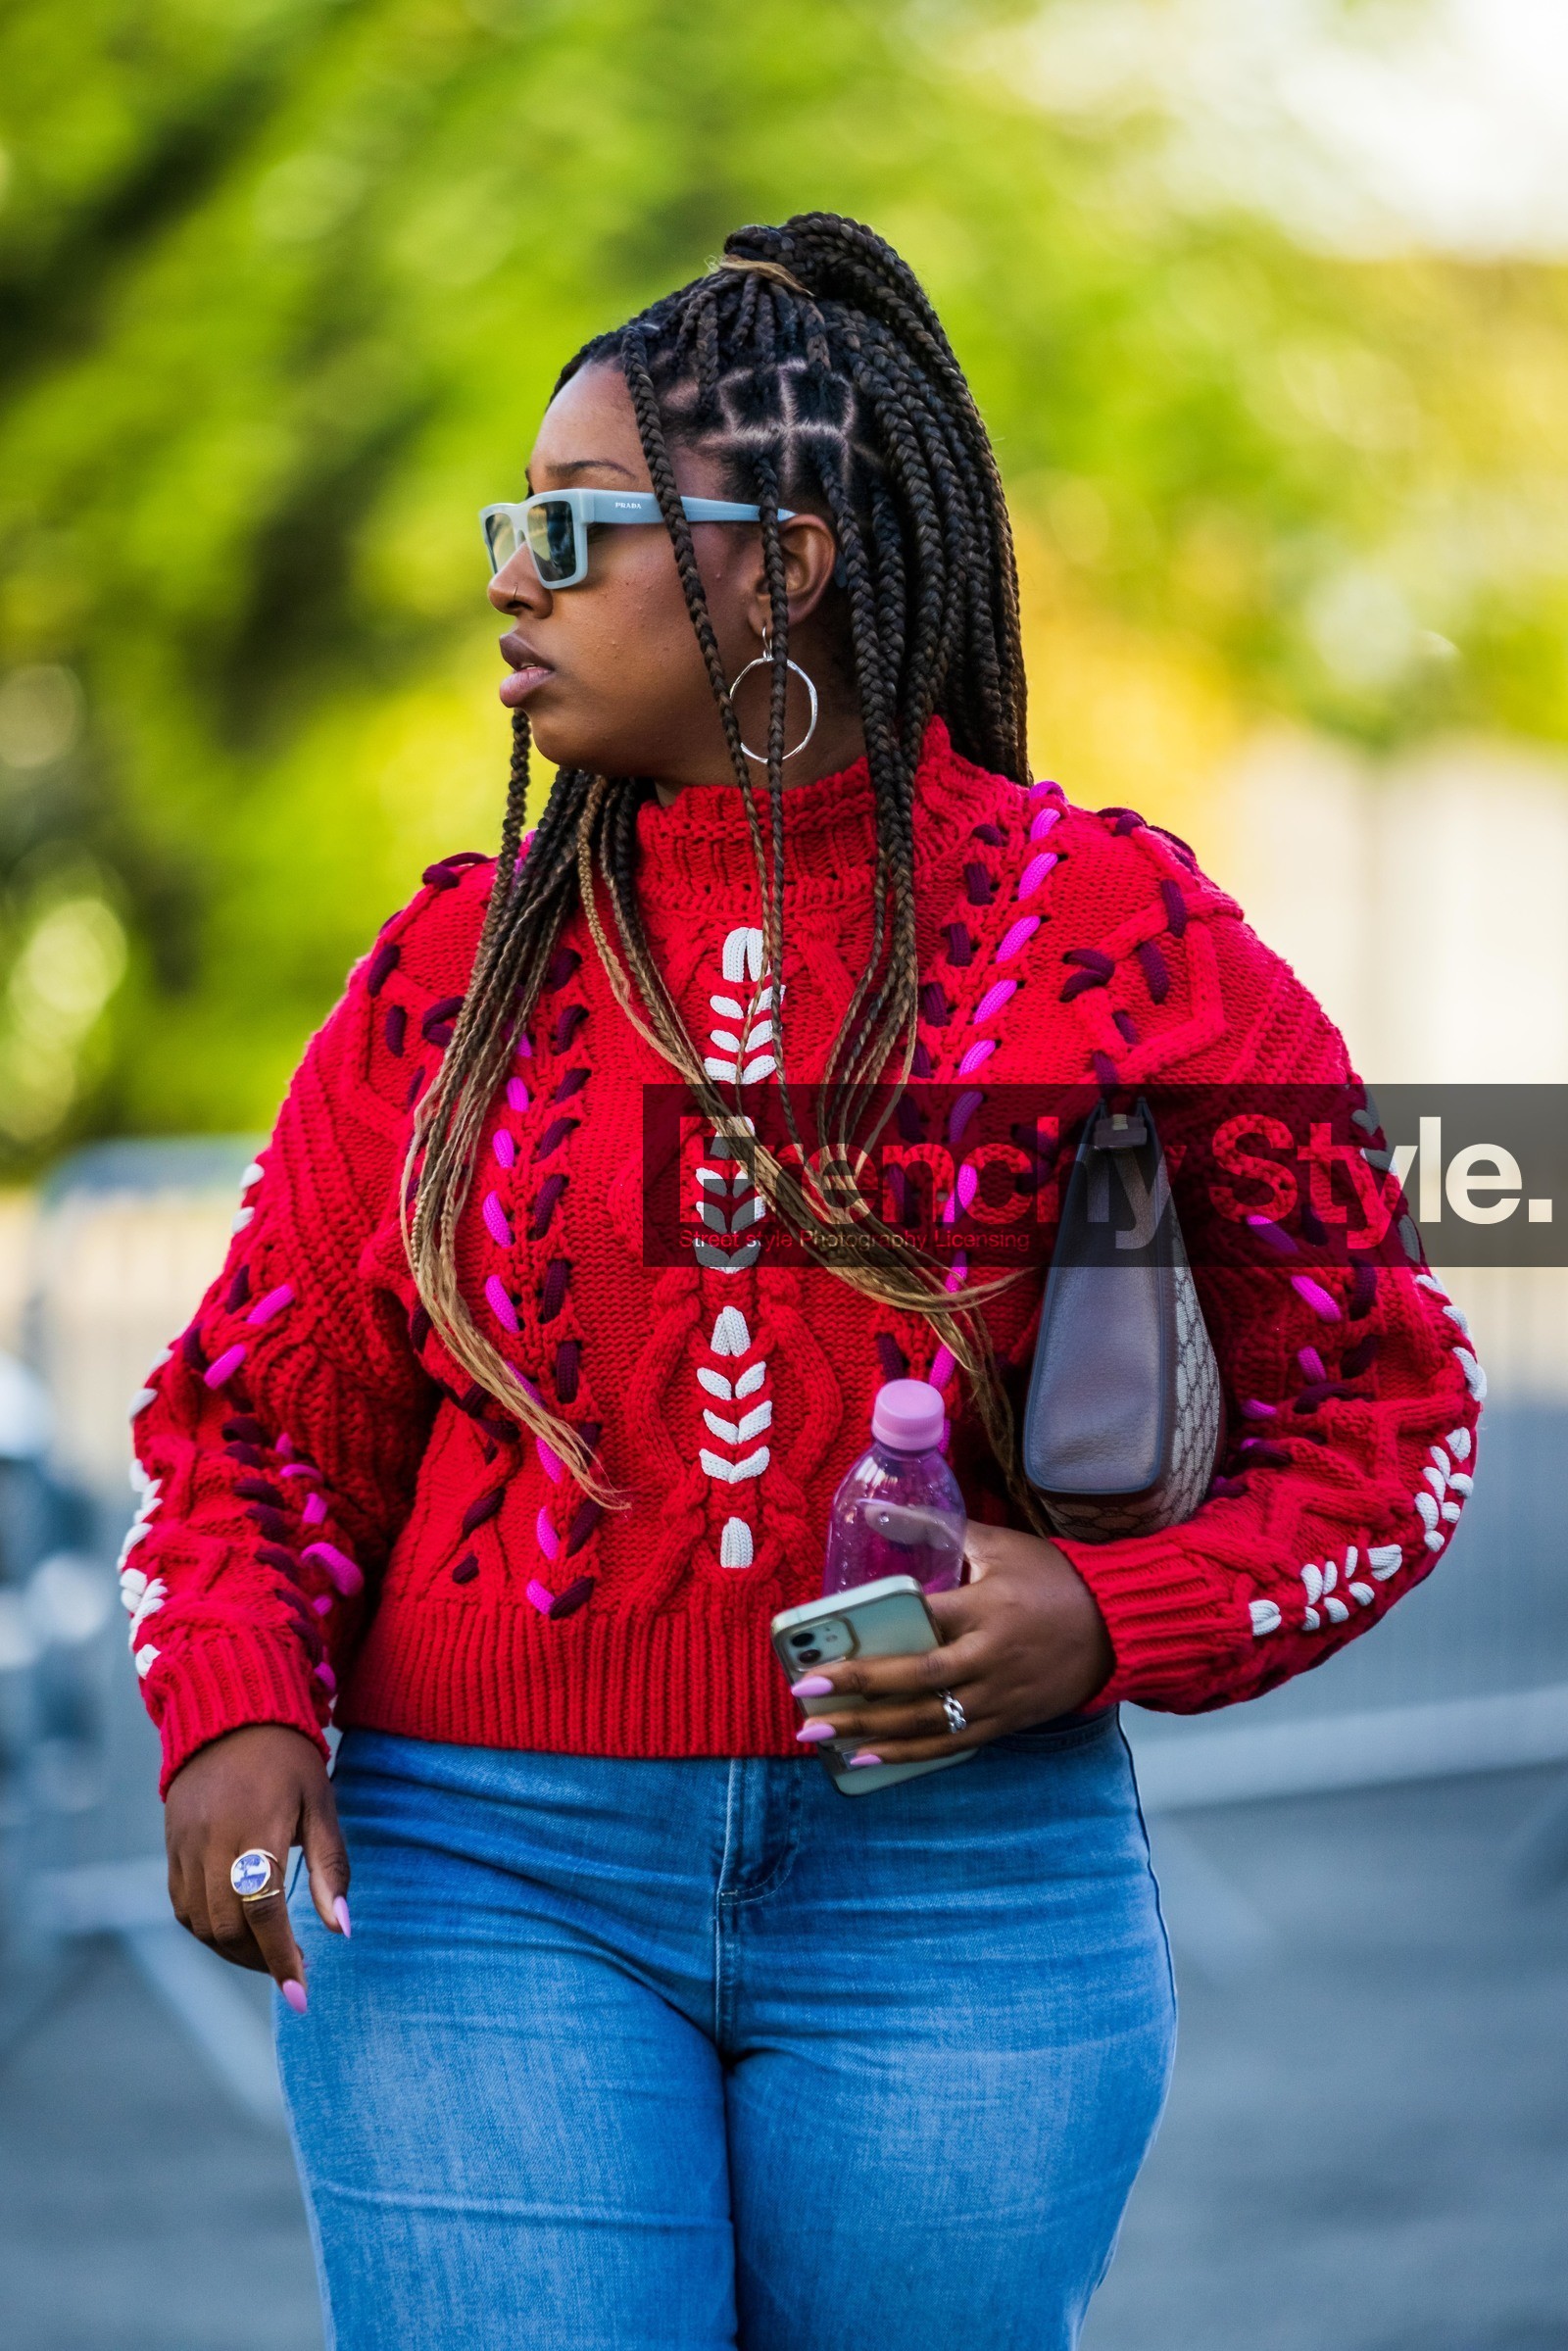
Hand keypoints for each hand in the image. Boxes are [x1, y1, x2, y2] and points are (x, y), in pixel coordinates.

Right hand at [164, 1724, 349, 2010]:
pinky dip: (206, 1929)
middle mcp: (214, 1841)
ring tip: (267, 1951)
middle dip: (260, 1959)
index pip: (264, 1912)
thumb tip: (341, 1930)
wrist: (231, 1714)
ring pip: (199, 1923)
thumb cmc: (288, 1760)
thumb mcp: (321, 1805)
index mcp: (258, 1828)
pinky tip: (234, 1930)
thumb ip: (330, 1868)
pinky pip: (181, 1906)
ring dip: (232, 1950)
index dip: (281, 1958)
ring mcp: (185, 1845)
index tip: (301, 1994)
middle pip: (227, 1926)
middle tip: (292, 1965)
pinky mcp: (170, 1846)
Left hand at [792, 1524, 1113, 1766]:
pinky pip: (951, 1744)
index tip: (822, 1649)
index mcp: (984, 1607)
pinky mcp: (1007, 1720)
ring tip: (821, 1736)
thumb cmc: (1051, 1578)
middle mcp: (989, 1656)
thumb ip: (933, 1528)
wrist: (1116, 1626)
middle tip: (806, 1699)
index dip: (871, 1640)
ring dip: (872, 1733)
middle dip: (857, 1692)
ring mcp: (999, 1695)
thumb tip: (873, 1511)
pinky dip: (908, 1754)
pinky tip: (867, 1757)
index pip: (919, 1623)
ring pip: (929, 1721)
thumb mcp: (997, 1543)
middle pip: (916, 1680)